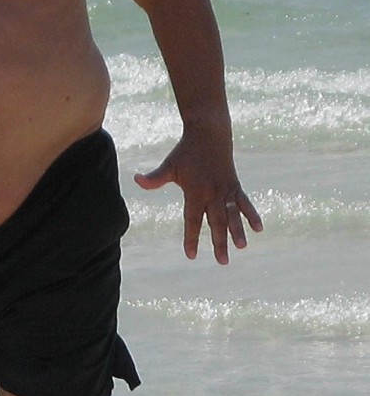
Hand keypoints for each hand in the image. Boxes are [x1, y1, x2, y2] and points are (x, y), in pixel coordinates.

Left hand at [134, 129, 262, 263]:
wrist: (209, 134)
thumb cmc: (185, 152)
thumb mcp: (169, 166)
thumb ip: (154, 178)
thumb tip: (135, 179)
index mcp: (195, 192)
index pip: (192, 220)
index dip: (191, 238)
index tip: (191, 255)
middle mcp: (212, 194)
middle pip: (216, 222)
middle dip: (219, 242)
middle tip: (222, 261)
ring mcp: (225, 190)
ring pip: (232, 215)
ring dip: (238, 231)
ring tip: (242, 246)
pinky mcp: (235, 185)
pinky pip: (244, 202)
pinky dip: (251, 214)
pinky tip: (258, 228)